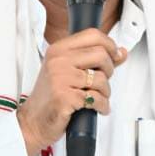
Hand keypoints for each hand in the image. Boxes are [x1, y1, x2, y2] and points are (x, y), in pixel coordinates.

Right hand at [16, 29, 126, 155]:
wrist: (33, 121)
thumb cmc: (51, 96)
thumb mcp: (69, 71)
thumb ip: (95, 60)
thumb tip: (121, 52)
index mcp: (58, 49)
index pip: (93, 35)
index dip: (110, 45)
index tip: (114, 56)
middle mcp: (58, 60)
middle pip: (101, 54)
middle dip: (109, 71)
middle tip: (102, 82)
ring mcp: (60, 78)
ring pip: (101, 78)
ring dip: (105, 92)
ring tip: (97, 97)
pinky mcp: (65, 98)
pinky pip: (96, 98)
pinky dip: (102, 106)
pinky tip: (97, 108)